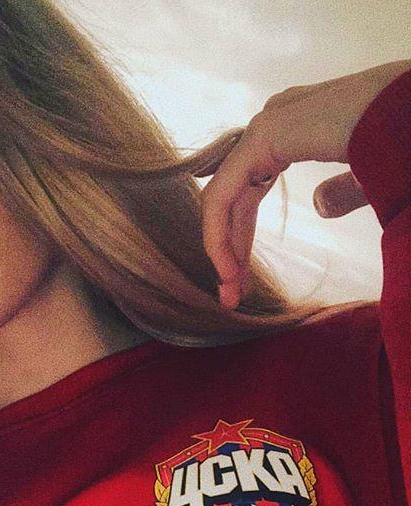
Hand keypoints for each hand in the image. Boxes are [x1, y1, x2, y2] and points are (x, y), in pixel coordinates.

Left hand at [195, 59, 410, 308]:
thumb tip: (319, 205)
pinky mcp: (267, 134)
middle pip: (235, 198)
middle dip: (229, 249)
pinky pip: (224, 193)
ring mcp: (269, 124)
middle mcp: (277, 122)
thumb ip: (343, 191)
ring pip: (225, 198)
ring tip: (229, 293)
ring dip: (223, 248)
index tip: (242, 283)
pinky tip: (229, 269)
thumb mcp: (373, 179)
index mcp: (298, 130)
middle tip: (230, 296)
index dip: (241, 238)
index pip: (250, 192)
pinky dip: (219, 233)